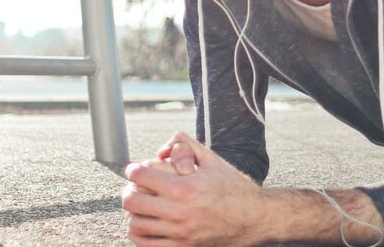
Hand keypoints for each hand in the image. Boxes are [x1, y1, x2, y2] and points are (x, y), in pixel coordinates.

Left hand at [122, 132, 266, 245]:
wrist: (255, 219)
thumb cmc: (234, 188)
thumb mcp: (213, 160)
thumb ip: (187, 146)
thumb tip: (162, 146)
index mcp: (186, 187)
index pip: (142, 176)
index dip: (133, 169)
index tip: (134, 169)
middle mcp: (180, 211)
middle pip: (132, 201)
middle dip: (128, 190)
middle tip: (133, 187)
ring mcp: (180, 233)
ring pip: (136, 224)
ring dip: (134, 213)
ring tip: (140, 206)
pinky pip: (147, 244)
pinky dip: (140, 234)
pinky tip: (146, 224)